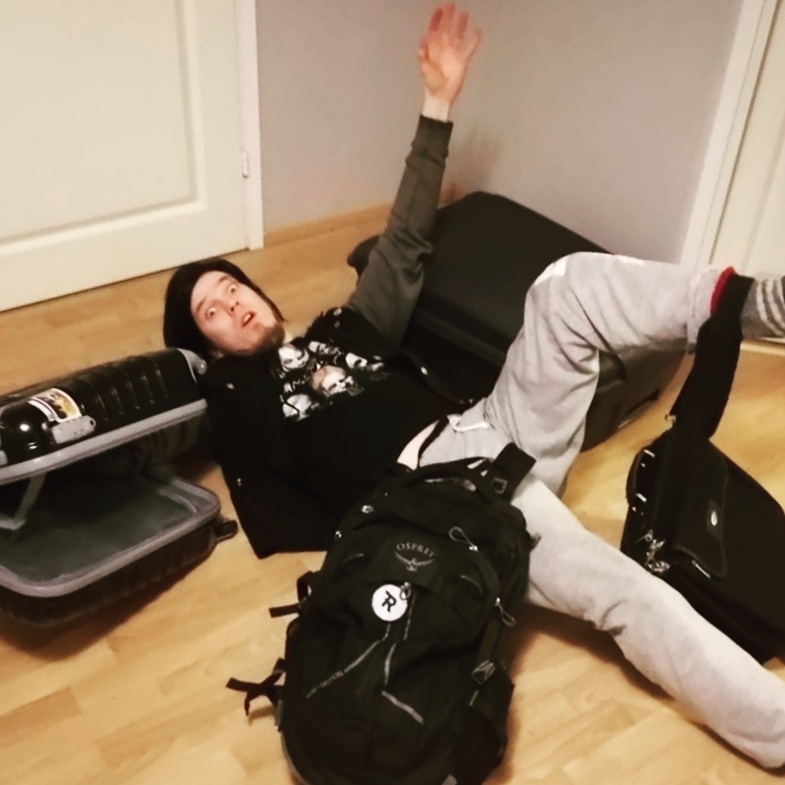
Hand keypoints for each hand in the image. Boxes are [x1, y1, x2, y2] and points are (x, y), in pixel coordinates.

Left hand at [417, 3, 481, 119]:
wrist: (441, 95)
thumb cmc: (431, 83)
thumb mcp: (424, 70)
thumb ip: (423, 57)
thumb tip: (421, 46)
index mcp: (433, 49)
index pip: (434, 30)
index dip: (436, 19)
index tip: (439, 9)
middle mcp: (444, 48)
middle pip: (447, 29)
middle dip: (448, 17)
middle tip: (451, 5)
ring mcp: (453, 53)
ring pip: (458, 35)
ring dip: (460, 25)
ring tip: (464, 13)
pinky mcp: (462, 61)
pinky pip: (469, 48)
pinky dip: (474, 40)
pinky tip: (478, 32)